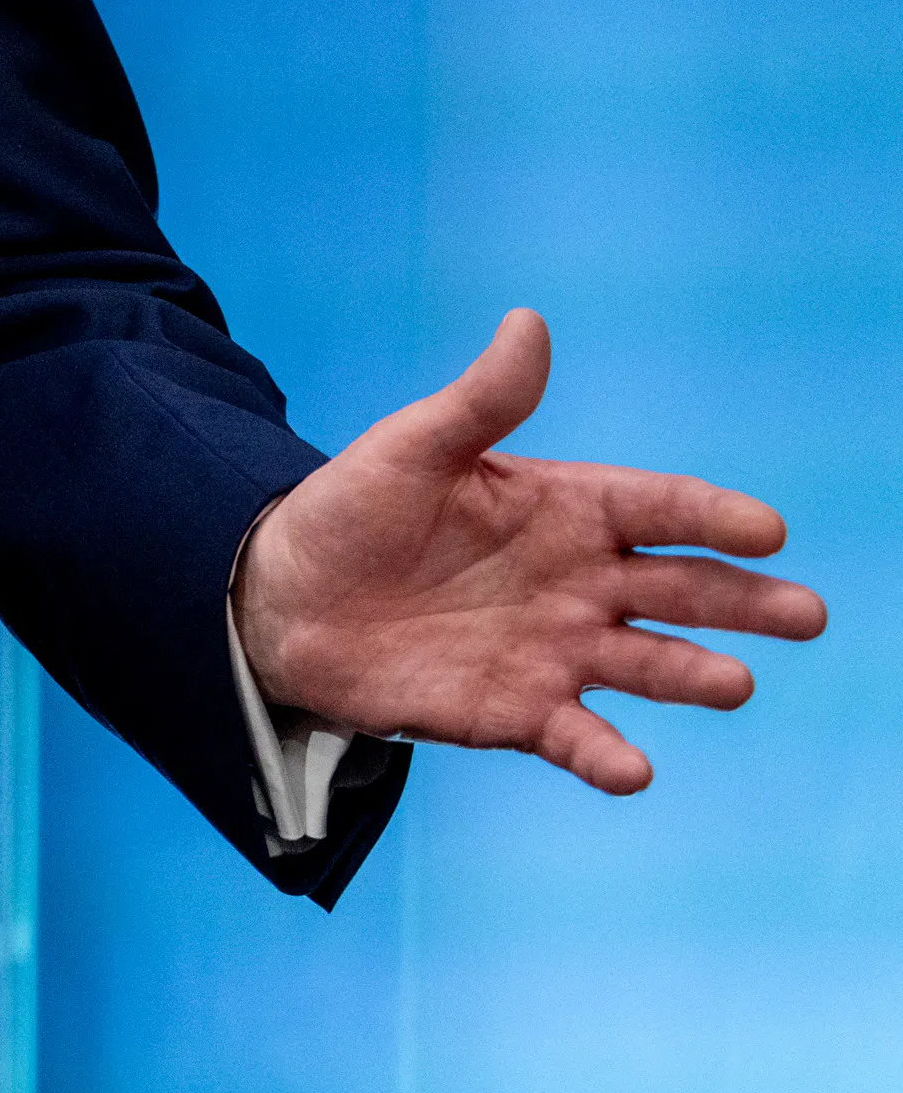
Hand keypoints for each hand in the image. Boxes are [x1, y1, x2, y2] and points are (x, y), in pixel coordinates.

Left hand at [236, 309, 826, 793]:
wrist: (285, 597)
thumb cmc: (354, 511)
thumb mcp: (413, 446)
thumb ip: (482, 400)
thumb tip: (528, 322)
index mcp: (566, 509)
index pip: (658, 508)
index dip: (713, 516)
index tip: (767, 528)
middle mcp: (579, 582)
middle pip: (681, 590)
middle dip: (745, 603)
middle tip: (807, 615)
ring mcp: (556, 650)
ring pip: (648, 664)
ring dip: (693, 675)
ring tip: (735, 684)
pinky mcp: (518, 711)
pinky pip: (576, 735)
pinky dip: (606, 754)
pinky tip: (633, 770)